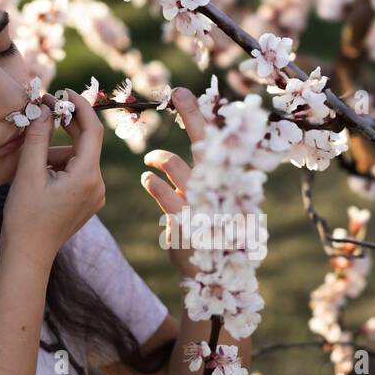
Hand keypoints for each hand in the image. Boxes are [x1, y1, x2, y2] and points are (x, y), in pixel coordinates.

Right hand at [3, 90, 105, 268]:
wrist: (29, 254)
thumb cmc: (25, 216)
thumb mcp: (27, 173)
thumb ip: (37, 138)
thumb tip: (43, 109)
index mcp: (87, 176)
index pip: (92, 130)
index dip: (79, 107)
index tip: (63, 92)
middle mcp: (98, 185)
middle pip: (86, 144)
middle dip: (65, 126)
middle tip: (43, 110)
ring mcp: (95, 195)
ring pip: (78, 159)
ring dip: (56, 151)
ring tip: (31, 164)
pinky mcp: (87, 202)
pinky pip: (77, 173)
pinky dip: (60, 166)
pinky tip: (39, 175)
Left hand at [140, 87, 206, 278]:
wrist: (214, 281)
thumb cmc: (210, 241)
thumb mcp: (208, 209)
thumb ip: (196, 184)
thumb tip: (176, 160)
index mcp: (227, 183)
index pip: (216, 143)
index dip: (200, 115)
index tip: (182, 92)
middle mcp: (220, 190)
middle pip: (206, 144)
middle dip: (193, 115)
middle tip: (178, 93)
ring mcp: (205, 204)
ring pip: (179, 165)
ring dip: (159, 158)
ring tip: (149, 161)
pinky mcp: (187, 222)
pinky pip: (165, 193)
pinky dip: (153, 183)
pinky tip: (148, 179)